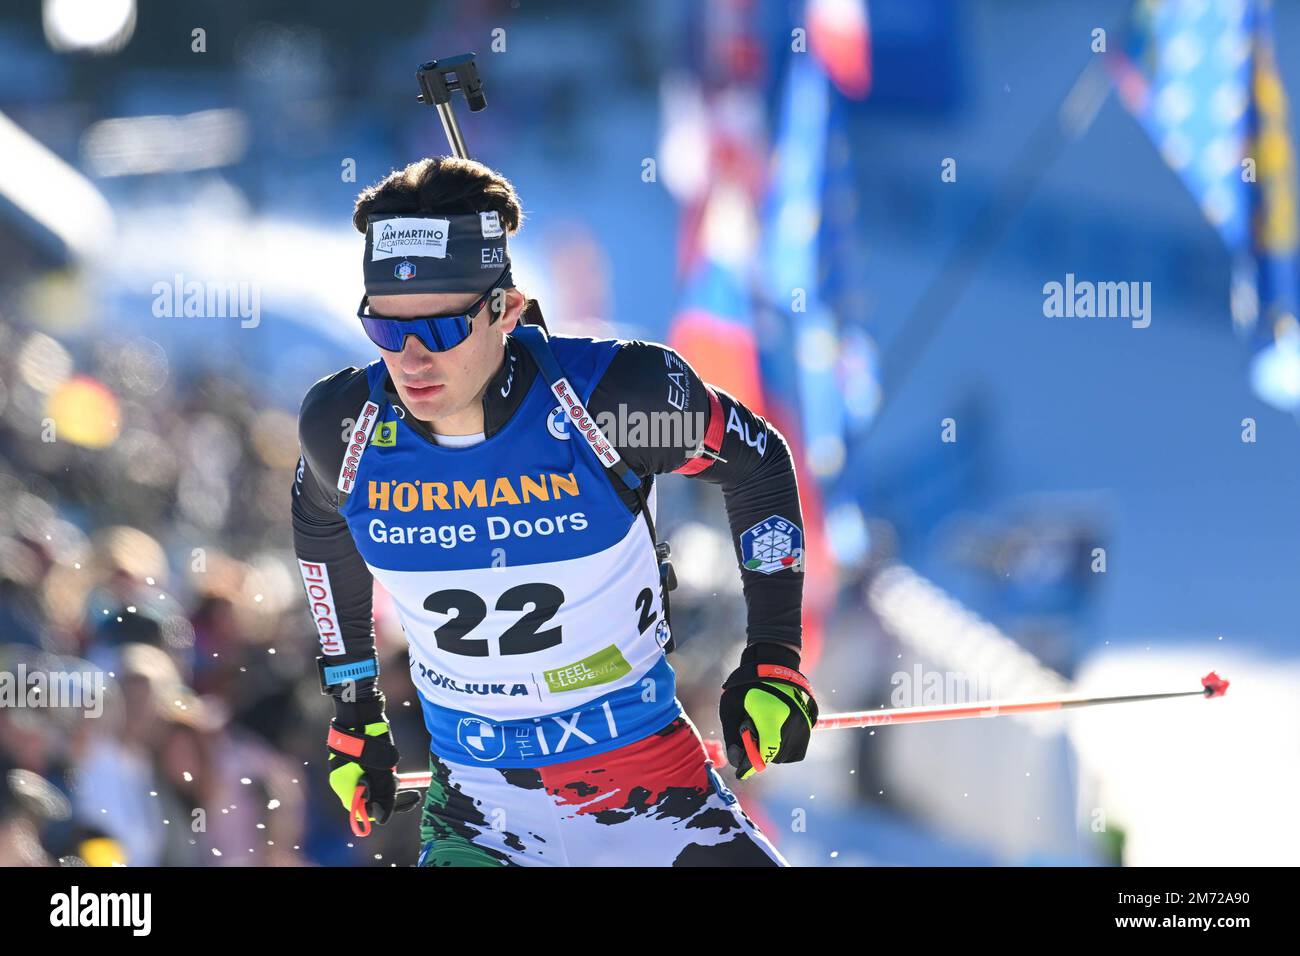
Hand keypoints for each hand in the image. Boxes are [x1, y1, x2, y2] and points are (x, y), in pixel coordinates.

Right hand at [326, 694, 418, 827]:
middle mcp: (342, 782)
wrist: (359, 709)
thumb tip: (383, 820)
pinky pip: (366, 773)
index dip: (391, 809)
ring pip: (370, 785)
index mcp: (346, 788)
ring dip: (386, 783)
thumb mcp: (382, 770)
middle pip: (369, 799)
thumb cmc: (370, 740)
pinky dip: (380, 773)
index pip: (368, 811)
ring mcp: (345, 770)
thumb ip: (384, 795)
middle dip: (391, 794)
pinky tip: (389, 763)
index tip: (412, 799)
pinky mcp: (350, 759)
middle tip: (411, 789)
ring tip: (397, 772)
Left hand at [719, 643, 817, 779]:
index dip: (751, 765)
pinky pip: (797, 748)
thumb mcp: (731, 707)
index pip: (764, 753)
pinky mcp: (809, 722)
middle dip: (761, 753)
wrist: (774, 665)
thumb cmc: (747, 685)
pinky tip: (775, 733)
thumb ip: (733, 735)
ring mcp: (803, 723)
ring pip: (786, 754)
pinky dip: (784, 747)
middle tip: (751, 736)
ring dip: (773, 751)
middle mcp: (791, 723)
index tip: (742, 772)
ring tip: (763, 732)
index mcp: (770, 718)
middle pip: (775, 755)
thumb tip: (737, 761)